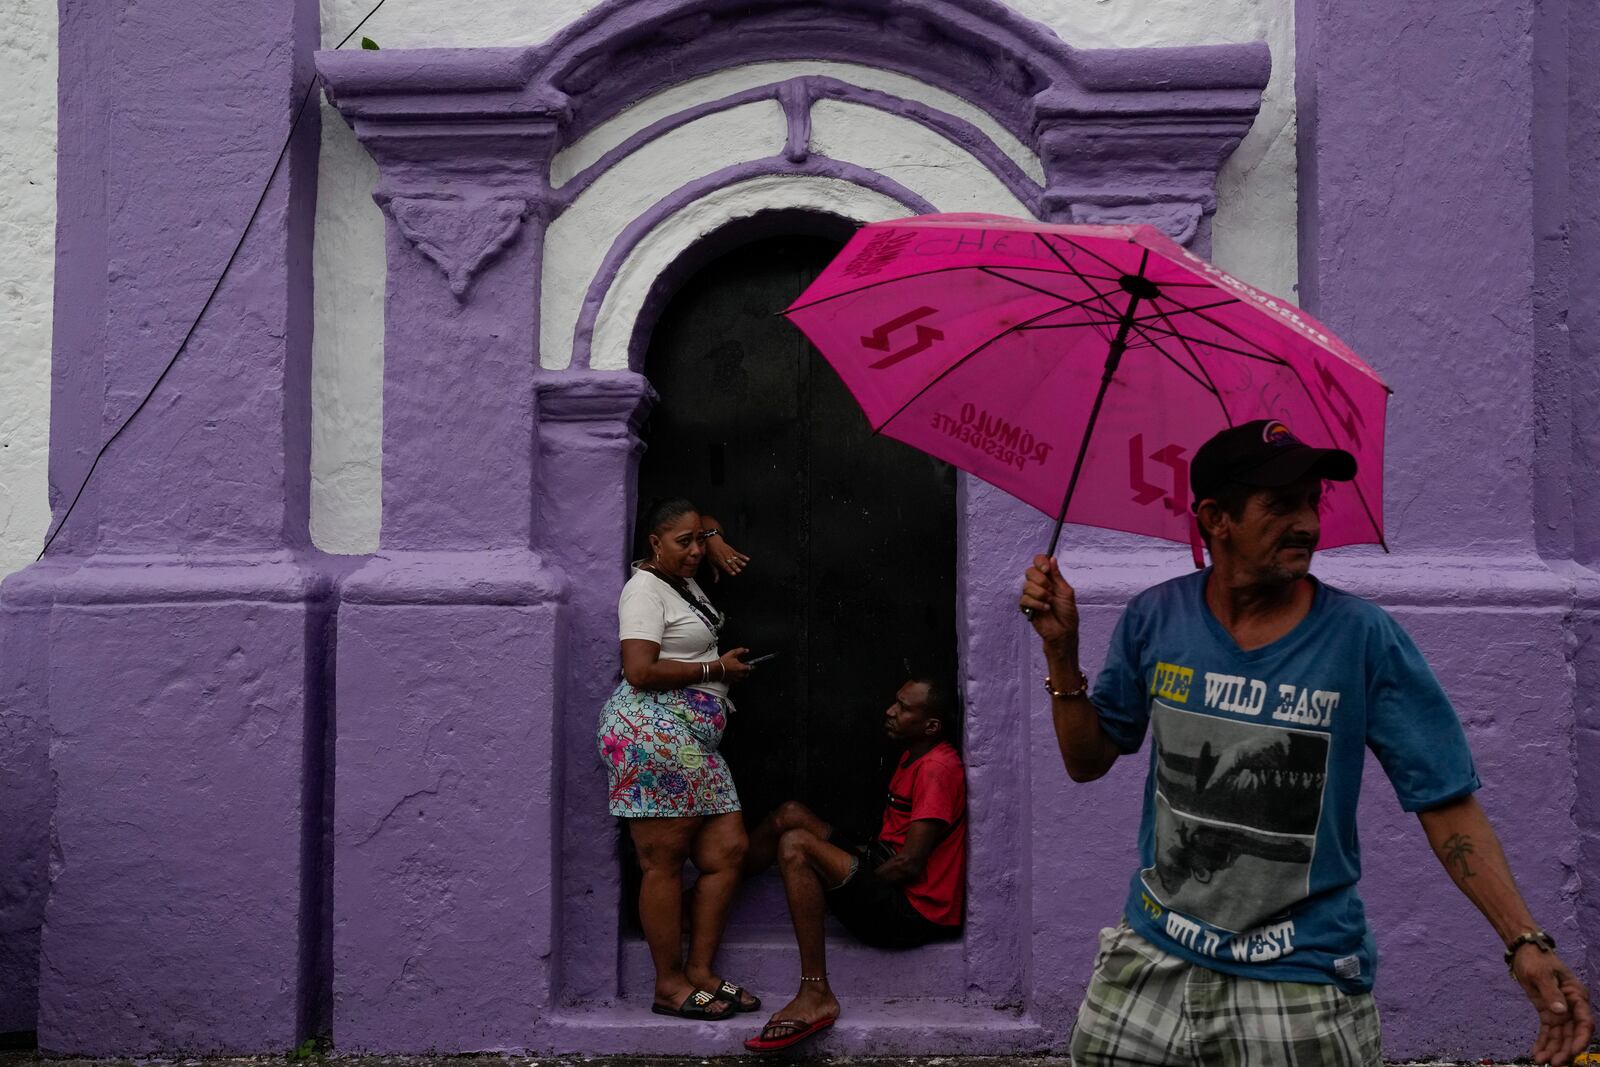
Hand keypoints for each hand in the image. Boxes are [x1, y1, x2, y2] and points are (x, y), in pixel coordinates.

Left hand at [708, 540, 750, 581]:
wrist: (713, 542)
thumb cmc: (711, 554)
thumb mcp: (711, 563)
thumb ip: (715, 573)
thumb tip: (716, 582)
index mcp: (719, 560)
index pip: (725, 566)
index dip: (729, 570)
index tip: (733, 574)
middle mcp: (724, 557)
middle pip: (731, 563)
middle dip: (735, 567)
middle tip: (739, 571)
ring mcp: (729, 553)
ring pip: (735, 558)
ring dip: (740, 562)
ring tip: (744, 565)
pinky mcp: (732, 550)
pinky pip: (738, 554)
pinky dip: (743, 556)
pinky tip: (747, 559)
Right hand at [717, 647, 752, 683]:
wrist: (715, 670)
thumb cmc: (723, 663)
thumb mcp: (732, 653)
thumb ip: (740, 651)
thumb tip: (746, 650)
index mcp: (741, 668)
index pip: (750, 668)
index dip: (750, 665)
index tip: (749, 664)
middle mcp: (740, 674)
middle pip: (747, 674)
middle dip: (746, 671)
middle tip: (743, 667)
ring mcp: (735, 679)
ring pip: (742, 678)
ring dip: (741, 675)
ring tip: (738, 671)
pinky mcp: (731, 681)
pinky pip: (736, 680)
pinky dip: (736, 677)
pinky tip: (732, 674)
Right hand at [1019, 554, 1079, 648]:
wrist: (1063, 631)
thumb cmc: (1067, 613)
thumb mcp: (1066, 592)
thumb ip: (1057, 576)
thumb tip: (1052, 558)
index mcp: (1049, 578)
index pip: (1039, 562)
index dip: (1040, 562)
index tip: (1046, 569)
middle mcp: (1038, 584)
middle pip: (1029, 571)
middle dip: (1041, 580)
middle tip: (1050, 590)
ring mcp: (1031, 595)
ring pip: (1026, 586)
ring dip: (1041, 594)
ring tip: (1050, 602)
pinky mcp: (1026, 606)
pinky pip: (1025, 599)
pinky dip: (1037, 604)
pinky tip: (1045, 609)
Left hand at [1512, 947, 1593, 1064]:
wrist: (1524, 951)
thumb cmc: (1536, 959)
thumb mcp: (1541, 974)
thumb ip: (1551, 993)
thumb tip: (1561, 1012)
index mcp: (1576, 995)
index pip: (1584, 1022)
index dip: (1580, 1039)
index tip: (1573, 1052)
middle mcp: (1572, 1006)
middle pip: (1572, 1033)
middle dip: (1565, 1050)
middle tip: (1554, 1063)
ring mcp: (1560, 1010)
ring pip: (1560, 1035)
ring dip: (1553, 1049)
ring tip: (1542, 1061)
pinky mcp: (1548, 1013)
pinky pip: (1548, 1031)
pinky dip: (1543, 1042)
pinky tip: (1537, 1053)